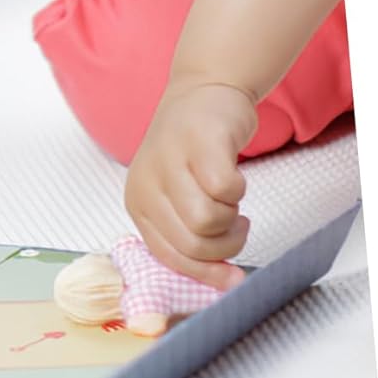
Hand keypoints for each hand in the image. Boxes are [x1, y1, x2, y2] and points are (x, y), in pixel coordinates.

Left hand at [124, 81, 256, 289]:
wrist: (202, 94)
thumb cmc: (192, 153)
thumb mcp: (176, 196)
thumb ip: (189, 235)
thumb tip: (226, 284)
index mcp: (137, 203)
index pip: (168, 257)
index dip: (205, 273)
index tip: (233, 279)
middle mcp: (147, 183)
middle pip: (193, 245)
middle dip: (226, 246)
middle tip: (237, 226)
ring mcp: (170, 161)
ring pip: (208, 222)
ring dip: (233, 218)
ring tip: (232, 200)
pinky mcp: (200, 142)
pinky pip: (226, 189)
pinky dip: (239, 190)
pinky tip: (235, 178)